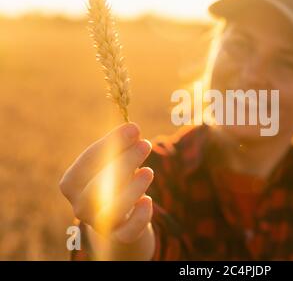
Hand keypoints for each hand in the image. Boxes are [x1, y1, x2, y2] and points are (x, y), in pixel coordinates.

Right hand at [59, 123, 153, 245]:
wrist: (119, 218)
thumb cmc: (113, 180)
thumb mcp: (115, 161)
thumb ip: (121, 145)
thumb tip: (133, 129)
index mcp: (71, 184)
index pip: (88, 162)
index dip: (111, 143)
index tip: (133, 128)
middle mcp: (80, 206)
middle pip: (97, 187)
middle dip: (124, 163)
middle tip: (145, 144)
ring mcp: (99, 224)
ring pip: (112, 211)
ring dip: (132, 189)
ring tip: (149, 170)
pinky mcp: (120, 236)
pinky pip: (127, 231)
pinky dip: (138, 216)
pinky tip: (148, 201)